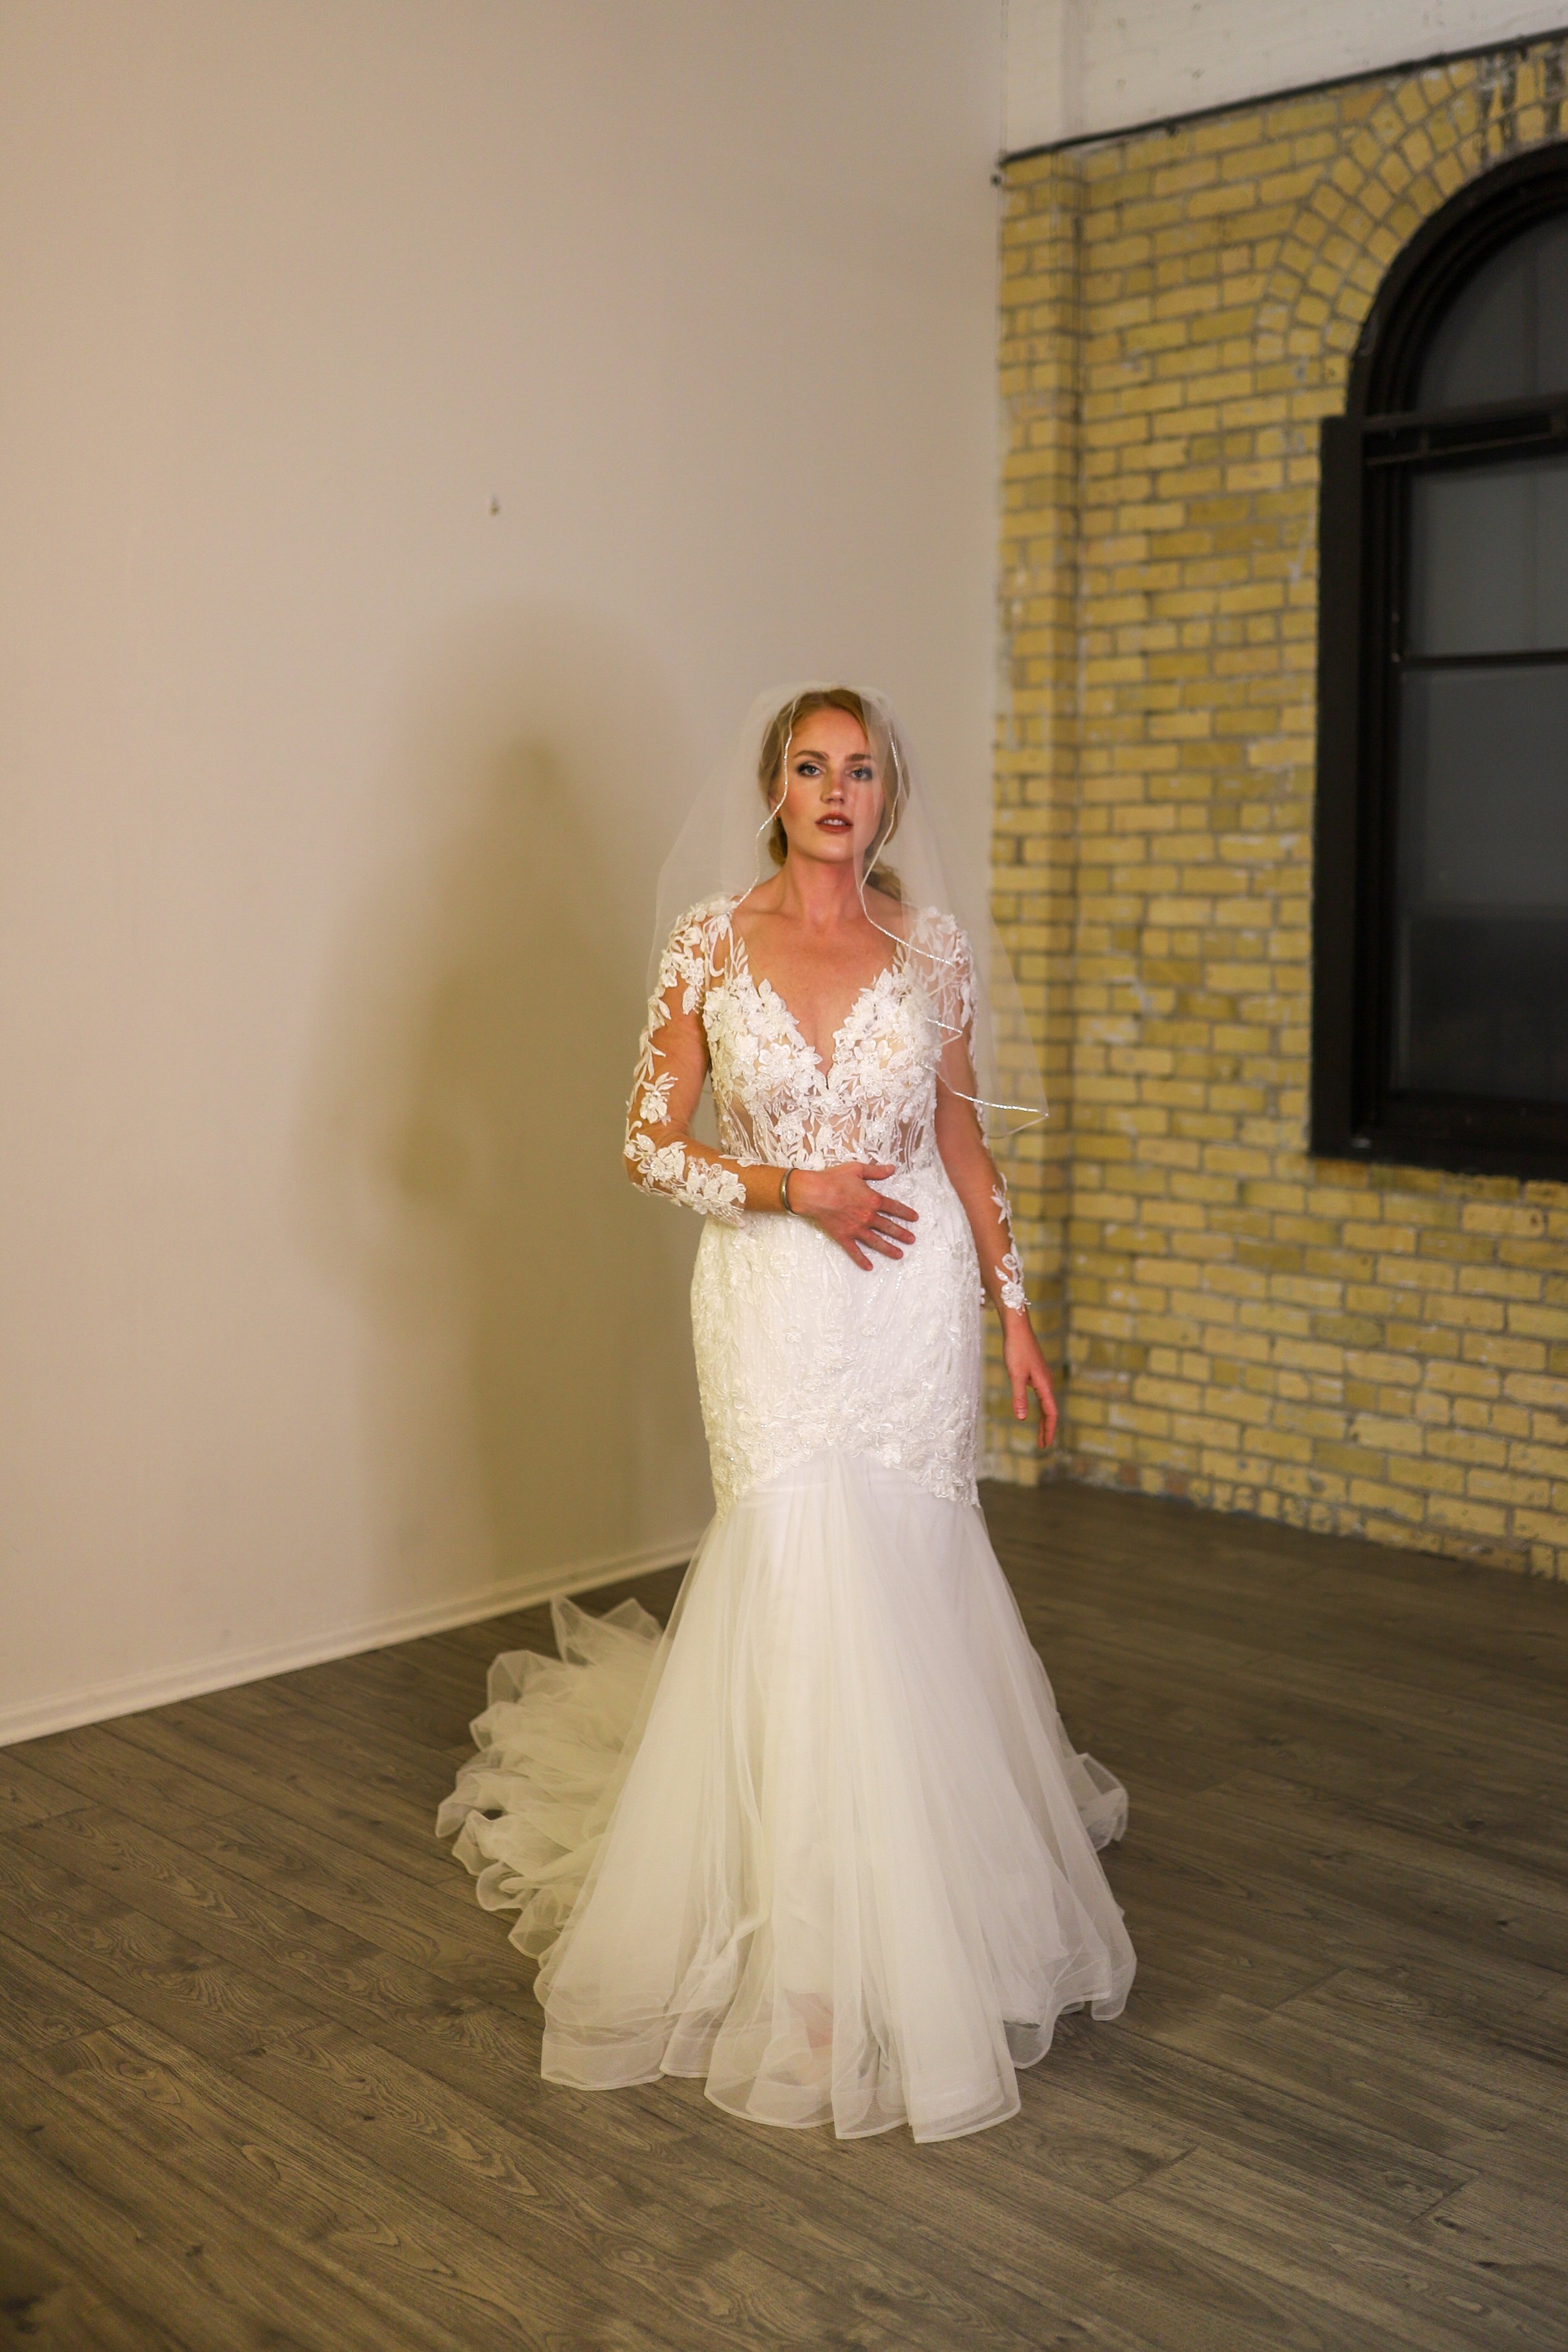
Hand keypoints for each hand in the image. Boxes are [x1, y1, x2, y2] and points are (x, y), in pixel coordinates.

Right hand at [790, 1162, 917, 1270]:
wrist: (813, 1193)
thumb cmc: (833, 1179)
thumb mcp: (857, 1169)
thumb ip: (876, 1171)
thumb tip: (892, 1168)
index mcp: (873, 1200)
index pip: (894, 1208)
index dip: (906, 1213)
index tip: (914, 1218)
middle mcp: (868, 1217)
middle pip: (889, 1227)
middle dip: (902, 1234)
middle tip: (912, 1240)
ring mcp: (856, 1229)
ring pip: (877, 1241)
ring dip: (889, 1249)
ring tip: (899, 1255)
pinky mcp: (844, 1237)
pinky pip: (854, 1251)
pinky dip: (862, 1260)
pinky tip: (869, 1267)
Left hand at [1003, 1317, 1056, 1450]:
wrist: (1018, 1329)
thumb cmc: (1016, 1349)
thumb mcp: (1015, 1374)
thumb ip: (1018, 1397)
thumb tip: (1021, 1418)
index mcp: (1044, 1385)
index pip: (1050, 1413)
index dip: (1048, 1430)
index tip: (1046, 1444)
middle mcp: (1046, 1382)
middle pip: (1050, 1410)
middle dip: (1046, 1428)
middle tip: (1043, 1445)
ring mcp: (1042, 1378)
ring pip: (1046, 1403)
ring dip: (1044, 1419)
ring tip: (1040, 1434)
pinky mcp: (1037, 1373)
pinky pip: (1042, 1396)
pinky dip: (1040, 1408)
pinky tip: (1035, 1410)